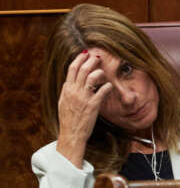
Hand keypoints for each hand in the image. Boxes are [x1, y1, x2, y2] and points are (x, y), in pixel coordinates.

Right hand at [54, 50, 112, 167]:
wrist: (71, 134)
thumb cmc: (68, 119)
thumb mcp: (63, 102)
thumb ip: (67, 91)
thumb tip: (69, 81)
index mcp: (67, 90)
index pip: (72, 68)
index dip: (79, 58)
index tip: (85, 53)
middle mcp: (74, 91)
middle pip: (83, 69)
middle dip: (92, 60)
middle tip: (99, 57)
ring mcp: (84, 97)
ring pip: (93, 76)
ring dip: (100, 72)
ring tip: (104, 73)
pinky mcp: (94, 105)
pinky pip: (103, 89)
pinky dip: (108, 86)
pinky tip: (110, 87)